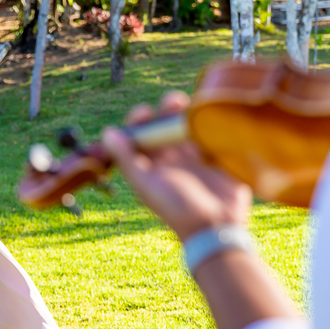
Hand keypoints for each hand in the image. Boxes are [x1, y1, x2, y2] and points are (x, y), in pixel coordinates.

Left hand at [101, 91, 251, 241]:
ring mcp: (199, 157)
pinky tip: (214, 114)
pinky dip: (214, 122)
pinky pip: (216, 133)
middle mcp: (174, 158)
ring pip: (192, 125)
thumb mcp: (147, 185)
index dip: (140, 120)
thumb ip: (127, 159)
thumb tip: (108, 132)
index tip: (145, 112)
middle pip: (167, 125)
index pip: (143, 135)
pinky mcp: (221, 158)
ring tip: (194, 106)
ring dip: (191, 113)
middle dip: (168, 109)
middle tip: (175, 101)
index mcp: (154, 164)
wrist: (216, 227)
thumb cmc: (177, 209)